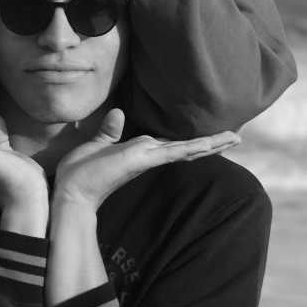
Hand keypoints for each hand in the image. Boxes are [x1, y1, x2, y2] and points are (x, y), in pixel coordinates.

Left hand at [53, 108, 239, 210]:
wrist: (70, 193)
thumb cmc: (79, 172)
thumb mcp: (95, 145)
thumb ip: (109, 131)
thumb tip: (118, 113)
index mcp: (140, 152)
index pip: (172, 144)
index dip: (192, 140)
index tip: (211, 138)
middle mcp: (148, 156)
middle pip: (186, 147)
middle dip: (211, 143)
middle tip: (236, 137)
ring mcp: (146, 159)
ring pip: (185, 149)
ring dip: (210, 144)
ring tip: (234, 138)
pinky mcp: (141, 161)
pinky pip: (171, 152)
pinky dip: (190, 147)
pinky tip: (208, 145)